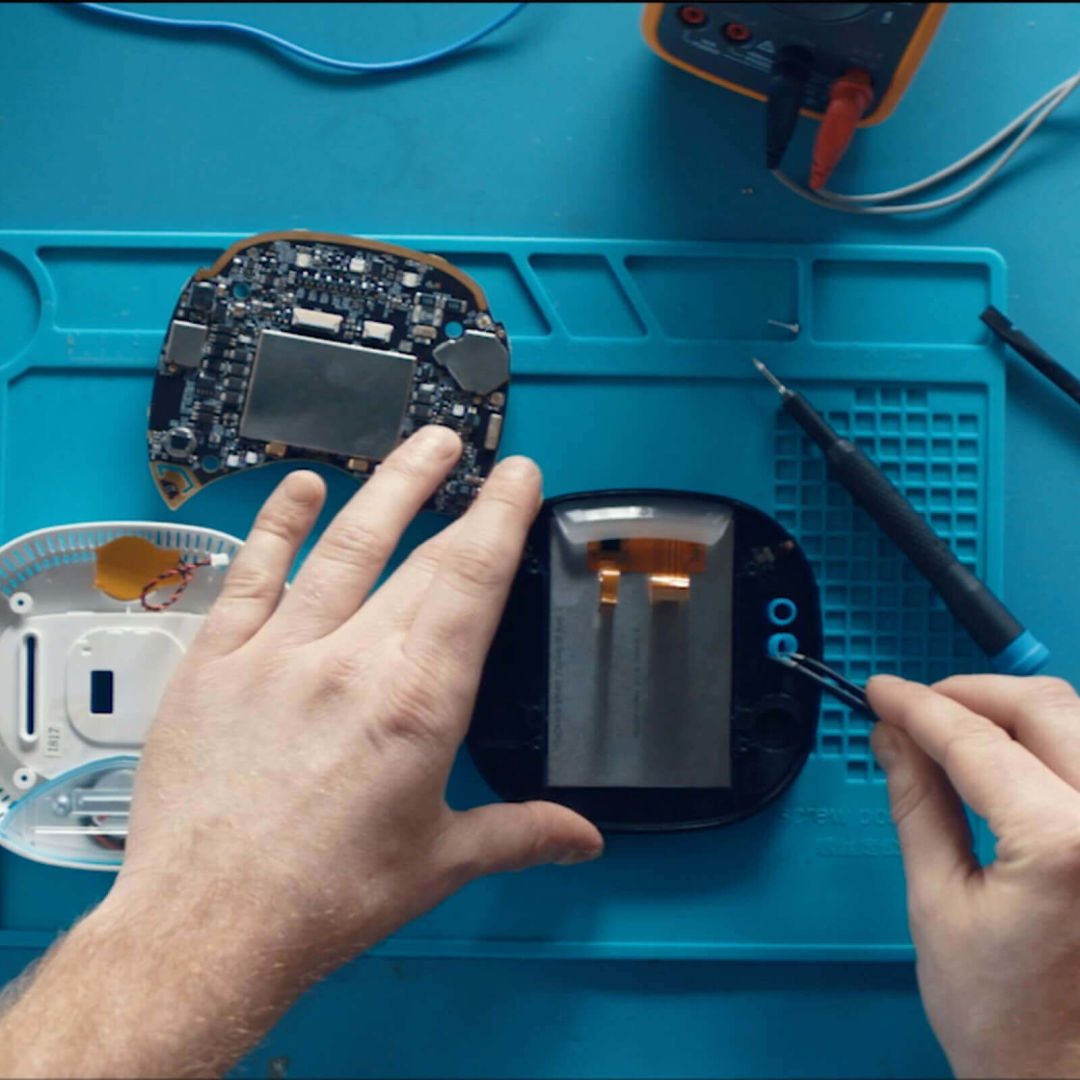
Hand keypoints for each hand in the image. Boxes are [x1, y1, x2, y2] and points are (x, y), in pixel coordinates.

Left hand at [0, 427, 601, 1077]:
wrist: (207, 929)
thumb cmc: (329, 900)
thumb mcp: (439, 863)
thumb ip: (520, 835)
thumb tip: (586, 839)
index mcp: (419, 703)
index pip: (472, 583)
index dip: (500, 517)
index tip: (518, 475)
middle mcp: (354, 660)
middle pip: (421, 558)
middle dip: (459, 497)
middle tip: (482, 458)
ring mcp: (279, 653)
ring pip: (344, 545)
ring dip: (388, 487)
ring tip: (422, 445)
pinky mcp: (216, 662)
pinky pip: (253, 575)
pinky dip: (278, 525)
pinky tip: (301, 488)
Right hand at [868, 673, 1079, 1078]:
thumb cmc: (1009, 1023)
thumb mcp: (938, 906)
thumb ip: (917, 804)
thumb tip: (894, 739)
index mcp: (1063, 843)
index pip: (976, 740)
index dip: (917, 707)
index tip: (880, 693)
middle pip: (1044, 707)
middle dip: (970, 694)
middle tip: (916, 707)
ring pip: (1079, 723)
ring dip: (1013, 713)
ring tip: (954, 731)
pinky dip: (1049, 745)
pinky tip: (1009, 760)